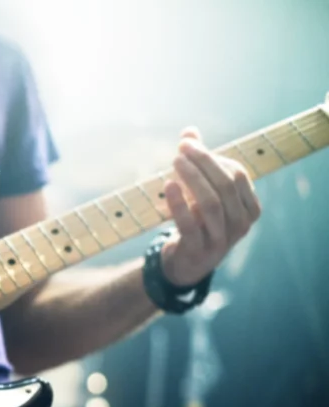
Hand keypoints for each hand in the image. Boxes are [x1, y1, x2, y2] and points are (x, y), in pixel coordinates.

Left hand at [160, 128, 261, 286]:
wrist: (186, 264)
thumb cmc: (198, 223)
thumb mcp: (202, 193)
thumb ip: (199, 164)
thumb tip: (189, 131)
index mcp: (249, 207)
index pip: (237, 174)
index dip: (213, 157)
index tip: (187, 143)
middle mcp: (240, 224)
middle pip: (226, 186)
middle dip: (203, 162)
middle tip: (181, 148)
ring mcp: (221, 240)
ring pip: (210, 204)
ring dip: (192, 179)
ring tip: (175, 162)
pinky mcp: (198, 251)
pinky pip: (190, 224)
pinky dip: (179, 203)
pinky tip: (168, 185)